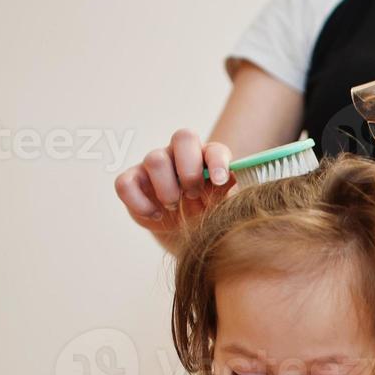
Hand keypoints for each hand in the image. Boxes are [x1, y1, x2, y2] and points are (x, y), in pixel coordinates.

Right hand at [114, 129, 235, 250]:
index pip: (213, 148)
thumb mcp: (225, 209)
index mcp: (206, 158)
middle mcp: (179, 155)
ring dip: (167, 188)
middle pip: (182, 137)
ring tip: (174, 206)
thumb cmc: (207, 216)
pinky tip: (156, 215)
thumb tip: (250, 187)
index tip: (220, 181)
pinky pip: (125, 183)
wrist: (185, 236)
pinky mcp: (132, 183)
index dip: (217, 161)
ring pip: (154, 159)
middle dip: (190, 169)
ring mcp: (153, 167)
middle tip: (193, 194)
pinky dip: (139, 202)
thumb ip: (235, 196)